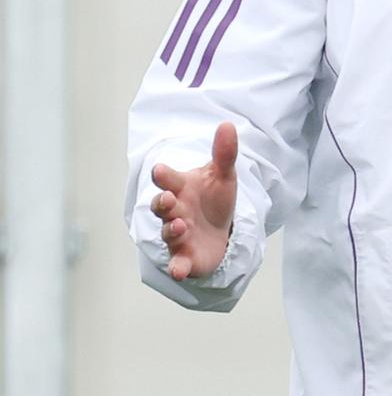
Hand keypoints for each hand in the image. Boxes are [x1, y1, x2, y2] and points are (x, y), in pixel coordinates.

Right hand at [149, 121, 238, 279]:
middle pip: (161, 206)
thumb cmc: (214, 199)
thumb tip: (228, 125)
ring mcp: (177, 234)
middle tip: (168, 199)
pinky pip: (178, 262)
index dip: (164, 175)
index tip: (160, 170)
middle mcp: (174, 211)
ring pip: (168, 232)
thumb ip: (224, 153)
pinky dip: (177, 267)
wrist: (221, 229)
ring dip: (171, 230)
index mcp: (180, 188)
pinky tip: (178, 271)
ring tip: (179, 226)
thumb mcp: (223, 175)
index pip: (168, 179)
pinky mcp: (185, 256)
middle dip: (162, 202)